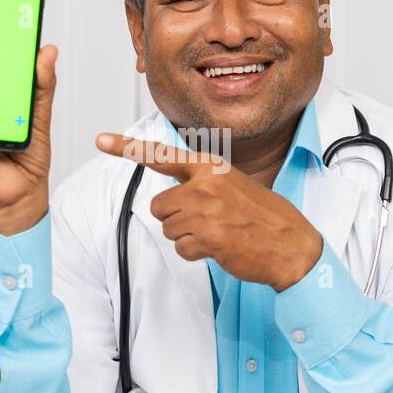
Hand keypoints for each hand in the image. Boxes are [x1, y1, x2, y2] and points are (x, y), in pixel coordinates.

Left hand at [95, 133, 322, 291]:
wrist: (291, 244)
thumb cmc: (263, 216)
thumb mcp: (234, 184)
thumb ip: (202, 183)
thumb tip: (172, 195)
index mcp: (211, 167)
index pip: (161, 154)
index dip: (127, 147)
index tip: (100, 139)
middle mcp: (205, 184)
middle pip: (159, 206)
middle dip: (176, 219)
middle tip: (207, 222)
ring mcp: (206, 210)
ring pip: (169, 229)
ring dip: (188, 237)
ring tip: (218, 233)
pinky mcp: (208, 237)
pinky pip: (182, 249)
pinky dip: (197, 254)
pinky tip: (220, 248)